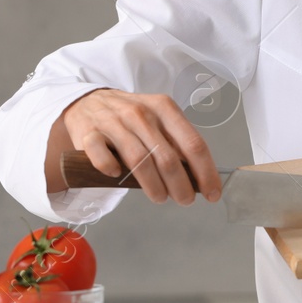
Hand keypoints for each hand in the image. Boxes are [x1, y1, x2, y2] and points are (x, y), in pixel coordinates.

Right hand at [44, 88, 220, 205]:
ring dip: (153, 186)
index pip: (193, 143)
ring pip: (139, 160)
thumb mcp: (158, 119)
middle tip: (185, 200)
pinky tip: (116, 176)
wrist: (88, 102)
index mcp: (164, 108)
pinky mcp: (89, 133)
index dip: (206, 172)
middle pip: (167, 157)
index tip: (212, 193)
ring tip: (160, 198)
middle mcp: (140, 113)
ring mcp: (113, 122)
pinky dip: (110, 168)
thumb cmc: (131, 117)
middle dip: (181, 185)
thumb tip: (200, 177)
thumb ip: (176, 142)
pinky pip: (101, 155)